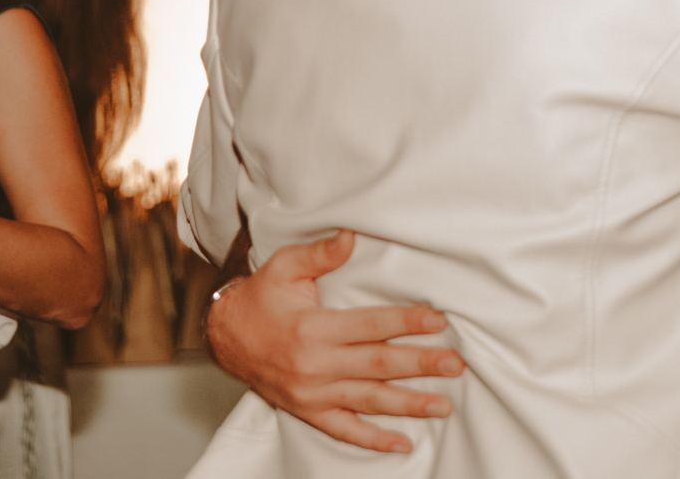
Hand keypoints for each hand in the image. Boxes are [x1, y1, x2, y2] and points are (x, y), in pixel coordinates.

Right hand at [207, 230, 464, 453]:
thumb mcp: (284, 267)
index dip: (406, 323)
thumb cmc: (260, 298)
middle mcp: (314, 365)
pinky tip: (403, 443)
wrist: (224, 337)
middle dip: (420, 365)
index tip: (438, 321)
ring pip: (368, 401)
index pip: (370, 327)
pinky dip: (373, 440)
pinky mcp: (308, 411)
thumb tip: (350, 236)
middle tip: (455, 364)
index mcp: (312, 329)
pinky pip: (344, 430)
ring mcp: (312, 393)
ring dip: (408, 404)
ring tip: (443, 404)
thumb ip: (320, 254)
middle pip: (377, 366)